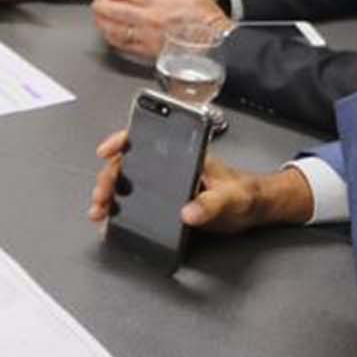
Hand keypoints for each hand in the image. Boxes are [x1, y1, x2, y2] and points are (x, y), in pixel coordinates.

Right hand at [87, 133, 311, 234]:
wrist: (256, 209)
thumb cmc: (246, 196)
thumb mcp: (233, 199)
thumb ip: (212, 204)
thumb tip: (188, 212)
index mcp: (186, 154)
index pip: (148, 138)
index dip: (123, 140)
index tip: (107, 151)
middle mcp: (172, 165)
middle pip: (130, 162)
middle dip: (109, 177)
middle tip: (102, 196)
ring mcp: (167, 182)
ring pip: (129, 180)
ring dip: (110, 193)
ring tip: (99, 210)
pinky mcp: (166, 200)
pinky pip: (137, 198)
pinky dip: (119, 207)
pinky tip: (110, 218)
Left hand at [92, 0, 225, 63]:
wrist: (218, 46)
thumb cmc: (208, 21)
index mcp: (161, 2)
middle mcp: (151, 20)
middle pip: (117, 11)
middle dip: (103, 6)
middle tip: (96, 4)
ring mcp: (149, 37)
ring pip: (117, 29)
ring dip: (104, 23)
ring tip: (98, 19)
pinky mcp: (151, 52)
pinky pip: (127, 46)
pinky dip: (115, 40)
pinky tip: (111, 36)